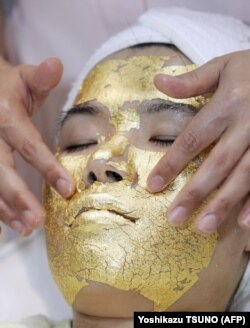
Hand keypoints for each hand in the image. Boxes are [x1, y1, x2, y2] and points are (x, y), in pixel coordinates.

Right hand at [0, 57, 74, 235]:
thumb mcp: (24, 78)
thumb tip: (56, 64)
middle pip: (0, 170)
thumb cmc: (8, 86)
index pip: (28, 145)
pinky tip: (8, 225)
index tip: (68, 189)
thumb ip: (39, 77)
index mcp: (5, 115)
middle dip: (18, 197)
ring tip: (25, 229)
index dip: (47, 167)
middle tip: (36, 221)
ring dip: (4, 209)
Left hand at [147, 50, 249, 233]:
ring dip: (223, 205)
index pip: (193, 139)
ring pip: (244, 177)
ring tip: (203, 228)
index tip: (153, 186)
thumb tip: (158, 81)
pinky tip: (243, 223)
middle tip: (175, 218)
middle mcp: (248, 125)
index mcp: (228, 104)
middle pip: (217, 164)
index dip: (172, 163)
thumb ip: (192, 79)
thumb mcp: (225, 66)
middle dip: (195, 193)